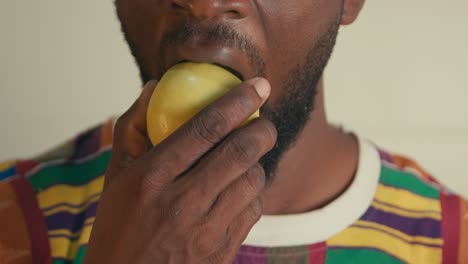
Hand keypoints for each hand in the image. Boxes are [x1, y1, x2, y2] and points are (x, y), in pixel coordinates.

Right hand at [83, 78, 276, 262]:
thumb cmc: (119, 227)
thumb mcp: (114, 177)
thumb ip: (132, 129)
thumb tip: (154, 87)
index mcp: (151, 178)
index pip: (205, 128)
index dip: (238, 101)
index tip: (259, 85)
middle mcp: (181, 203)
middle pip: (240, 152)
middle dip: (263, 129)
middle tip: (264, 122)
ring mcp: (205, 230)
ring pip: (253, 181)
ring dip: (258, 163)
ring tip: (248, 159)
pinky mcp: (222, 251)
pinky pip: (253, 210)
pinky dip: (254, 192)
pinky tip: (240, 189)